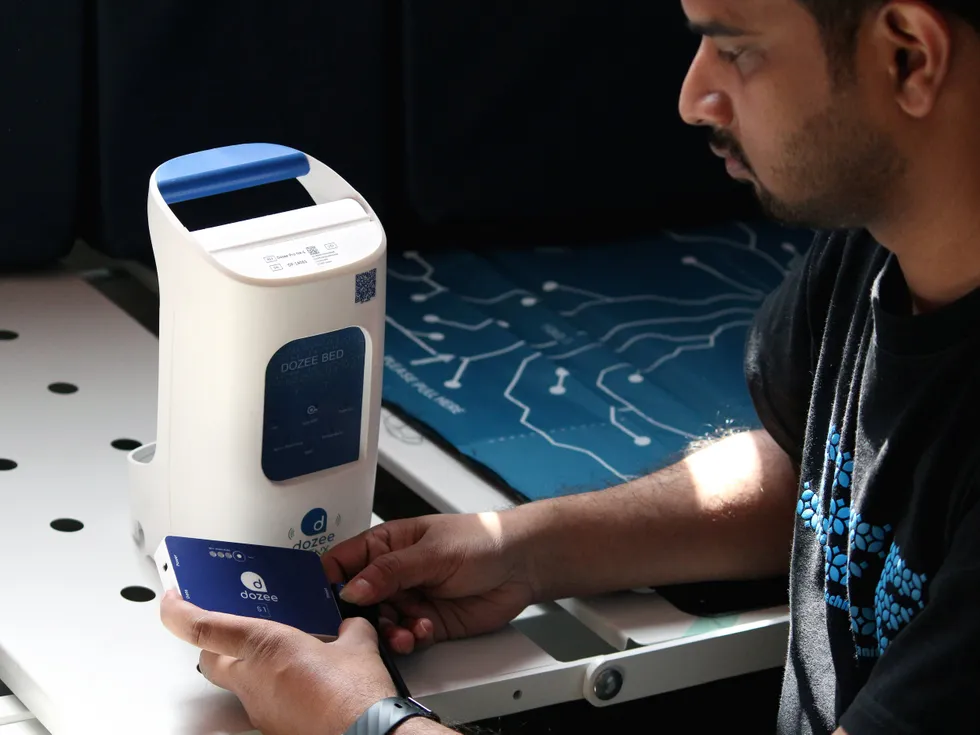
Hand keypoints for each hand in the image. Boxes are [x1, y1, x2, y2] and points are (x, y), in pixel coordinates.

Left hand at [159, 590, 395, 734]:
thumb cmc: (355, 695)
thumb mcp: (358, 644)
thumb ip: (347, 628)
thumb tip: (350, 626)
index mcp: (266, 647)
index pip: (203, 628)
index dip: (179, 612)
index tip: (172, 601)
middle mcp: (254, 681)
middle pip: (211, 660)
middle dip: (215, 643)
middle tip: (230, 628)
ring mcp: (261, 710)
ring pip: (240, 683)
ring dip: (254, 668)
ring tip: (288, 656)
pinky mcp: (275, 729)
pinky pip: (266, 703)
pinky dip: (278, 690)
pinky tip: (308, 685)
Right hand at [323, 512, 536, 654]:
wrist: (522, 564)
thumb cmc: (481, 539)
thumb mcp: (432, 551)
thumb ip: (390, 571)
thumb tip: (351, 589)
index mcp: (386, 545)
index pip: (342, 562)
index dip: (328, 581)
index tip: (325, 602)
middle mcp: (392, 574)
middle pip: (356, 601)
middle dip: (358, 616)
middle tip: (366, 625)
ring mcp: (409, 599)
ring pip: (379, 624)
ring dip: (387, 632)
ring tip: (405, 631)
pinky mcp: (425, 623)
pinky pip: (404, 638)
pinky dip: (409, 639)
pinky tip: (423, 630)